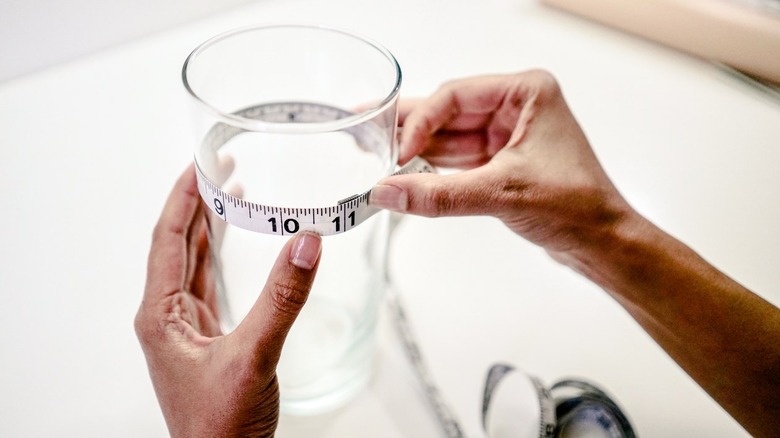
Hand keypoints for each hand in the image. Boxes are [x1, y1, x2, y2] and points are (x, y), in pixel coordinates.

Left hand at [135, 166, 321, 436]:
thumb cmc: (220, 428)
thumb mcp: (254, 357)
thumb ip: (282, 299)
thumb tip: (304, 244)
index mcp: (161, 315)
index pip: (167, 239)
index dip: (183, 196)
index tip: (199, 163)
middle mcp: (167, 317)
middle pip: (178, 244)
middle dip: (197, 202)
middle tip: (218, 166)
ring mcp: (186, 328)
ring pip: (192, 262)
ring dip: (208, 226)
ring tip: (228, 192)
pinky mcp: (206, 339)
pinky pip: (208, 283)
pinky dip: (220, 256)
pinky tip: (231, 243)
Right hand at [371, 71, 779, 436]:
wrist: (601, 243)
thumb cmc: (576, 207)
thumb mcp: (501, 194)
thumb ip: (439, 194)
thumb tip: (387, 192)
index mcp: (526, 93)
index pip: (455, 95)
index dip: (420, 122)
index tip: (396, 151)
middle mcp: (514, 107)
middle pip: (446, 112)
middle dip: (408, 129)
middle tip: (364, 133)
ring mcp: (506, 134)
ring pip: (447, 136)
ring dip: (414, 150)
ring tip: (373, 156)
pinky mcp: (499, 161)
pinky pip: (454, 158)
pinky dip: (429, 168)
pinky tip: (401, 173)